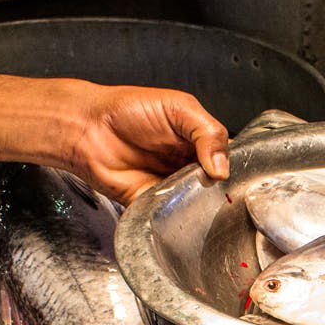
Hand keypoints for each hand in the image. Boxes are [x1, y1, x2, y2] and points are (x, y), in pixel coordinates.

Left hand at [67, 85, 229, 203]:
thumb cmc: (128, 109)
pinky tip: (176, 205)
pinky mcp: (153, 203)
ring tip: (194, 193)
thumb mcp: (179, 108)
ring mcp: (171, 185)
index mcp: (199, 141)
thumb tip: (222, 167)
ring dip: (198, 203)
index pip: (229, 158)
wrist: (88, 128)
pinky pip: (171, 216)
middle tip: (214, 184)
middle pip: (216, 186)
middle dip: (219, 189)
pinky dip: (176, 215)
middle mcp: (187, 165)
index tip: (236, 172)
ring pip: (196, 204)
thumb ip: (207, 133)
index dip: (235, 167)